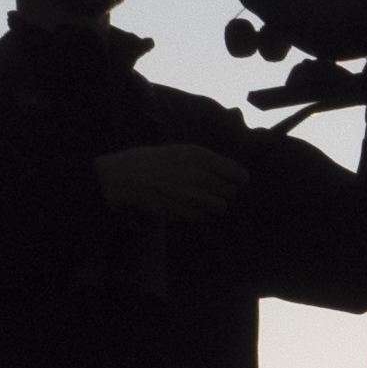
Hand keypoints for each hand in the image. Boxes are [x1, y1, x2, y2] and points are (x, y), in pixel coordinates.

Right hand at [94, 143, 246, 223]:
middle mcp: (199, 175)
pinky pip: (203, 216)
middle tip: (216, 190)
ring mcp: (191, 195)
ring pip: (220, 207)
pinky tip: (188, 205)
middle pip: (230, 192)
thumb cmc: (153, 160)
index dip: (240, 178)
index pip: (236, 173)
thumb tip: (231, 174)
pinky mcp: (183, 211)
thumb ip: (205, 161)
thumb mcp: (181, 150)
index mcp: (199, 156)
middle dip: (226, 192)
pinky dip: (200, 213)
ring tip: (202, 199)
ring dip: (215, 204)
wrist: (126, 176)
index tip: (239, 180)